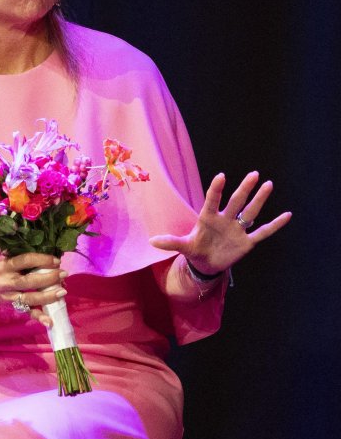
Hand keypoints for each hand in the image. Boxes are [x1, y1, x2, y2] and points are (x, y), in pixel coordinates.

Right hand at [0, 253, 67, 326]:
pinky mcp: (13, 307)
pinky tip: (49, 321)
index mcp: (5, 267)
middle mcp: (6, 282)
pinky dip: (39, 317)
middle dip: (48, 278)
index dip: (42, 260)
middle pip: (29, 281)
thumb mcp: (6, 263)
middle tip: (63, 274)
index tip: (56, 261)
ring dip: (48, 296)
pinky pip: (27, 312)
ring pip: (30, 298)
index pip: (24, 261)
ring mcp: (9, 297)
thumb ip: (23, 262)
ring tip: (62, 292)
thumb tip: (49, 261)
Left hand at [150, 171, 291, 273]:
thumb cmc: (195, 249)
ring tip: (268, 184)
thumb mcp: (183, 246)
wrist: (206, 264)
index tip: (221, 176)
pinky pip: (263, 232)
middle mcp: (225, 220)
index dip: (216, 189)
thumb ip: (170, 242)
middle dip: (245, 189)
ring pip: (251, 212)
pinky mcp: (247, 242)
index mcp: (208, 218)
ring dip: (260, 200)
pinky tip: (287, 215)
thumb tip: (151, 241)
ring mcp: (237, 229)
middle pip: (236, 202)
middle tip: (254, 174)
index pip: (212, 200)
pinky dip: (274, 225)